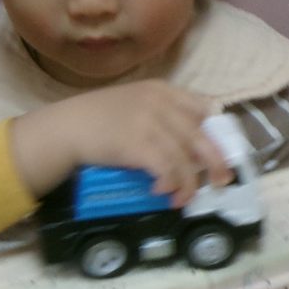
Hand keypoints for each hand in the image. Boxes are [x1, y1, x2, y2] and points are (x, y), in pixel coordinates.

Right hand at [11, 82, 229, 201]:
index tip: (219, 150)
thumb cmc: (98, 118)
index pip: (203, 107)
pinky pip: (168, 170)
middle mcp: (160, 103)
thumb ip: (161, 112)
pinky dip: (172, 185)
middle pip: (202, 135)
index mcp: (162, 90)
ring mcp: (149, 123)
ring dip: (190, 183)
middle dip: (216, 162)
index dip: (216, 131)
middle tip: (222, 181)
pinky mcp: (138, 145)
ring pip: (186, 158)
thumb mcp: (134, 102)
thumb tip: (189, 142)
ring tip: (184, 198)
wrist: (67, 127)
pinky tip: (165, 193)